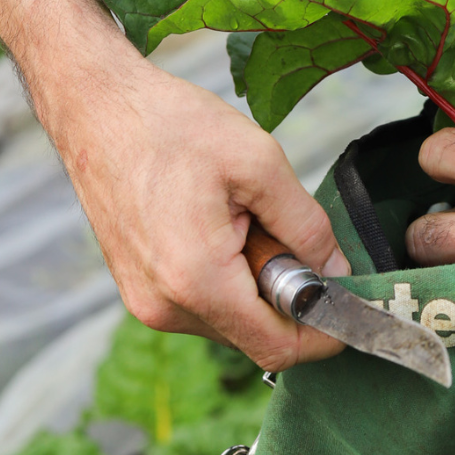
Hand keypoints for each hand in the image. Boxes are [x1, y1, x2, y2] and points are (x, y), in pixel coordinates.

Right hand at [52, 48, 350, 371]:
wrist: (99, 108)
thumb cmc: (172, 124)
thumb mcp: (259, 162)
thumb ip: (305, 225)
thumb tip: (336, 272)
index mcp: (196, 280)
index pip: (276, 346)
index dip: (325, 331)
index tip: (356, 300)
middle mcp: (164, 307)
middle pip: (255, 330)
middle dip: (288, 289)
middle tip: (287, 224)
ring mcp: (146, 301)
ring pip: (230, 315)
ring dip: (256, 276)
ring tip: (245, 212)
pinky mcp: (140, 287)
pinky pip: (204, 299)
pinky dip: (228, 270)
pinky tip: (221, 218)